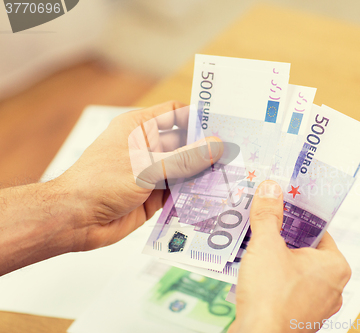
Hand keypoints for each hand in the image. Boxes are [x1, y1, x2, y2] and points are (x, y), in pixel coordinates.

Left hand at [56, 101, 222, 250]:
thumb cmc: (99, 183)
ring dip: (203, 173)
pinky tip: (213, 195)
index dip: (199, 117)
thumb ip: (184, 159)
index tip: (225, 124)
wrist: (75, 220)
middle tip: (236, 154)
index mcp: (140, 128)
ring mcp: (152, 172)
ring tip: (232, 175)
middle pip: (186, 143)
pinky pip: (181, 191)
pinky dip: (195, 193)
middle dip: (207, 149)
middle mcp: (148, 147)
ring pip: (186, 169)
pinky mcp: (155, 196)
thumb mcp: (146, 167)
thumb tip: (216, 146)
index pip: (176, 113)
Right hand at [229, 180, 350, 332]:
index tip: (281, 209)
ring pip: (296, 273)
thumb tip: (270, 188)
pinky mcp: (300, 319)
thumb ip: (268, 215)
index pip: (318, 232)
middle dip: (283, 240)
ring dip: (276, 261)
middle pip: (306, 252)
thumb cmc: (271, 296)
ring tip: (255, 250)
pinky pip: (288, 291)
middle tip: (264, 227)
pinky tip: (255, 276)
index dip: (297, 219)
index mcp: (335, 266)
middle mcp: (333, 287)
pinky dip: (274, 282)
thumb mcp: (266, 245)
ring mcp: (317, 306)